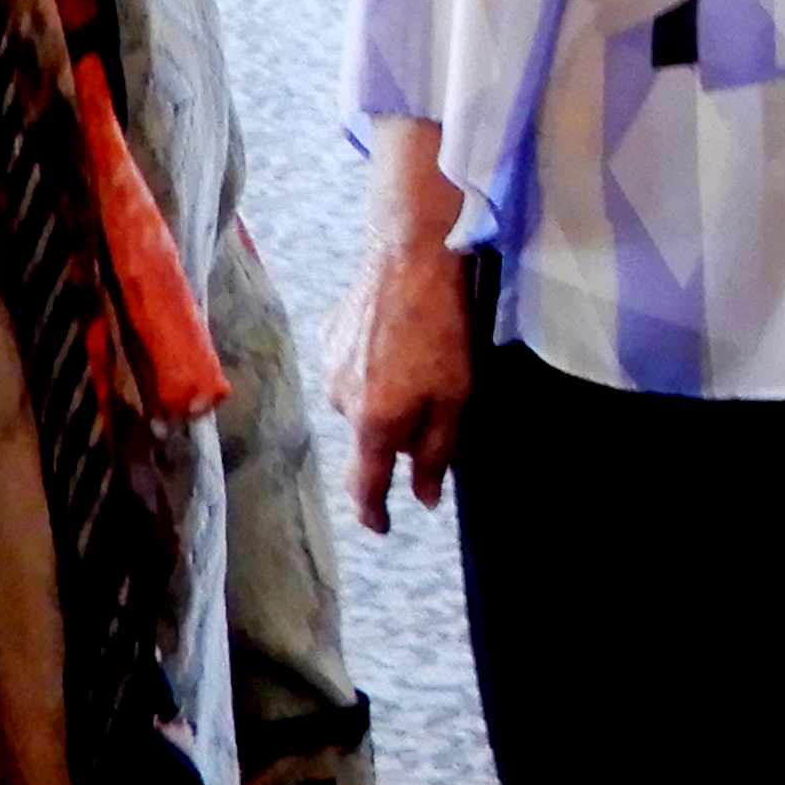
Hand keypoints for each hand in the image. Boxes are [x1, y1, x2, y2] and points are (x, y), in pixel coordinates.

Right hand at [328, 118, 474, 532]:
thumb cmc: (442, 328)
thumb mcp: (457, 398)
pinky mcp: (328, 338)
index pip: (366, 486)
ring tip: (418, 361)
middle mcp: (341, 403)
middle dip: (398, 435)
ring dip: (386, 397)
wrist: (410, 258)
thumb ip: (439, 453)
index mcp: (374, 424)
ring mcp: (329, 369)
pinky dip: (373, 367)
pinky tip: (397, 340)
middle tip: (432, 404)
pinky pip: (352, 370)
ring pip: (361, 404)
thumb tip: (426, 496)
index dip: (374, 513)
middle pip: (370, 440)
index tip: (382, 526)